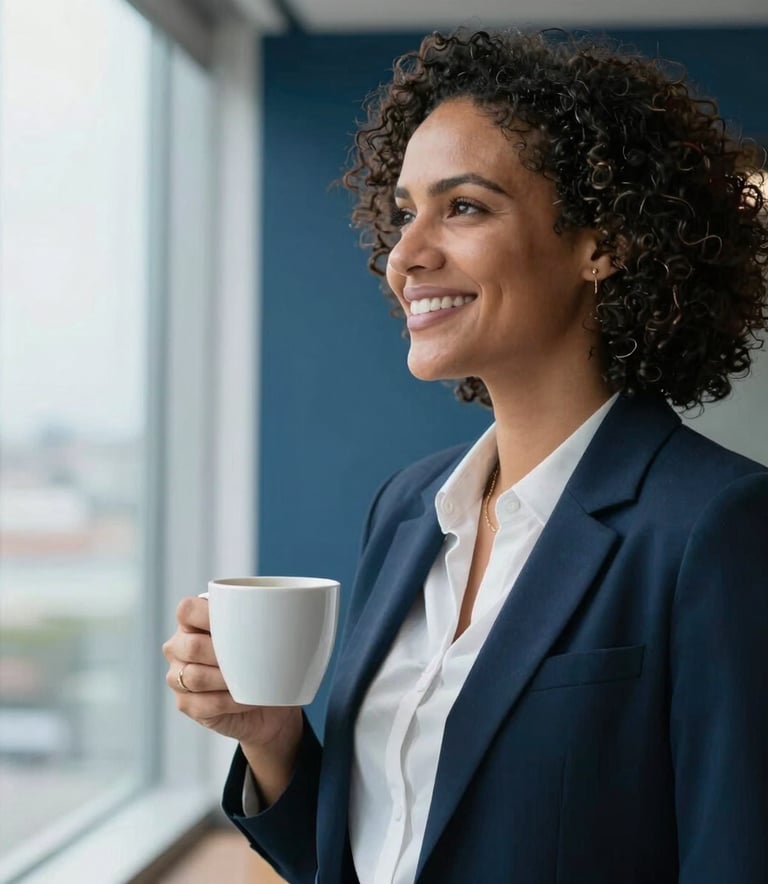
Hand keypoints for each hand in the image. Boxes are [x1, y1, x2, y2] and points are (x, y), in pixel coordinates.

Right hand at [163, 596, 301, 752]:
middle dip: (222, 653)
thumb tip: (288, 612)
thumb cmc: (265, 658)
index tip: (236, 622)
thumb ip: (262, 618)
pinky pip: (204, 703)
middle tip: (249, 657)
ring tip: (250, 679)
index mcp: (193, 621)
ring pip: (194, 676)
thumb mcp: (265, 634)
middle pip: (191, 646)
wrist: (271, 701)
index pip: (186, 610)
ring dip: (226, 679)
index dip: (206, 615)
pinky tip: (246, 698)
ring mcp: (177, 677)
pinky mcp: (186, 705)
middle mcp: (179, 646)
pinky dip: (230, 701)